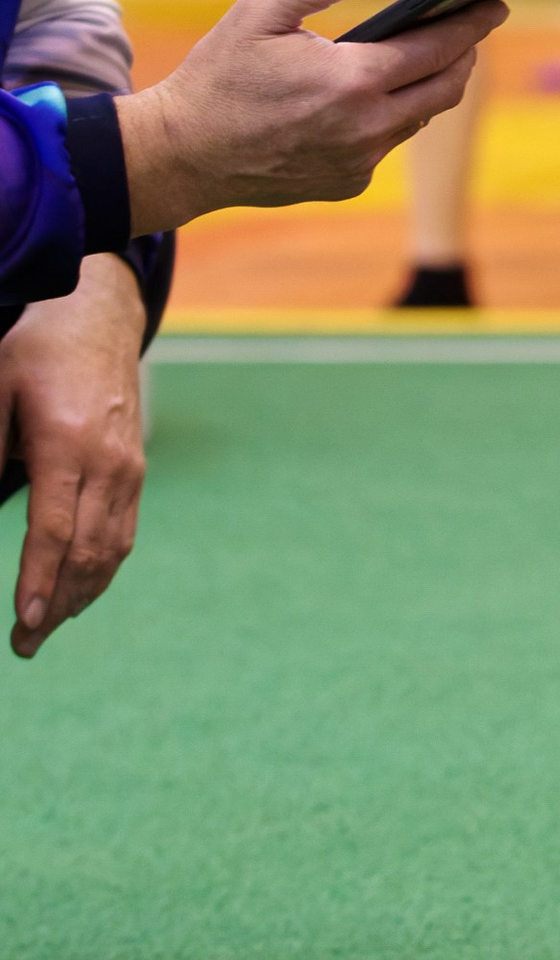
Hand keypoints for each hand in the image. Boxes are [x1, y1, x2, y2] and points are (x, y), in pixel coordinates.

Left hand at [0, 255, 144, 656]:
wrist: (100, 314)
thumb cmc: (36, 348)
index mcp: (68, 443)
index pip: (55, 530)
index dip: (38, 580)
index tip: (23, 620)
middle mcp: (108, 463)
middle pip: (87, 553)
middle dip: (55, 605)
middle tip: (23, 645)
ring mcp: (129, 468)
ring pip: (110, 551)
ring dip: (79, 597)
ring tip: (44, 629)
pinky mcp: (136, 469)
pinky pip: (123, 535)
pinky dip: (100, 572)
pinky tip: (78, 592)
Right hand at [116, 0, 503, 230]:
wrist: (182, 156)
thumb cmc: (218, 76)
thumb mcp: (260, 12)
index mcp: (352, 82)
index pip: (437, 49)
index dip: (472, 23)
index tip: (497, 3)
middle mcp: (366, 128)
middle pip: (445, 89)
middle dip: (465, 55)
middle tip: (472, 27)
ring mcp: (358, 162)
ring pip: (417, 118)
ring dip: (428, 86)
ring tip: (428, 53)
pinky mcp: (346, 184)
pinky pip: (386, 144)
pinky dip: (391, 116)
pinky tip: (378, 94)